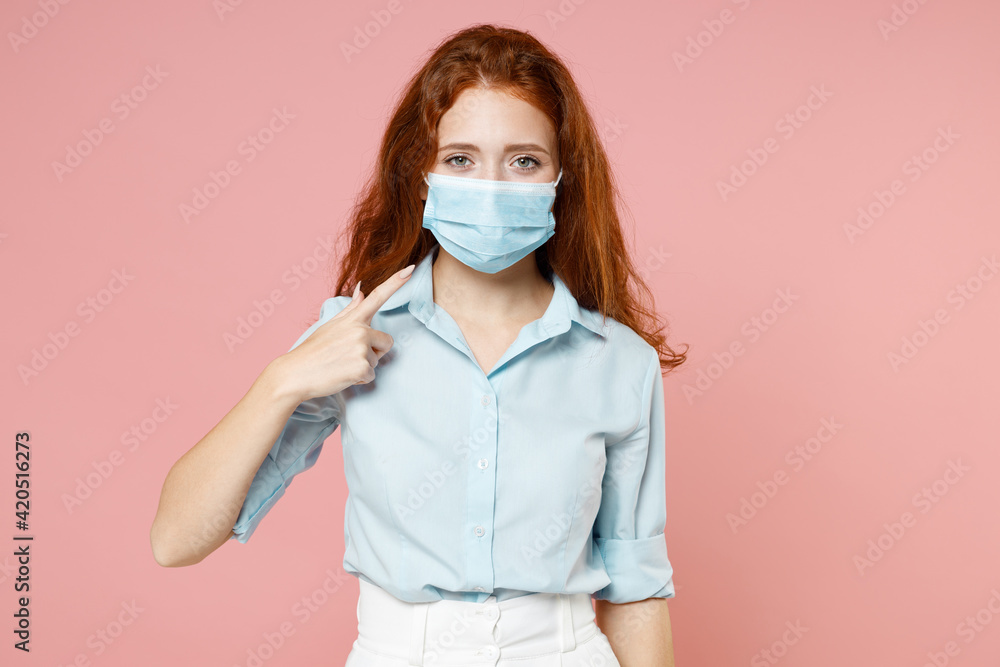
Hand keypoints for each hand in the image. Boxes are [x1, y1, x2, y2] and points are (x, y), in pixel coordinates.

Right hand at [277, 264, 414, 402]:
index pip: (377, 296)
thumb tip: (362, 290)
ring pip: (377, 361)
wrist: (296, 373)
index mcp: (353, 319)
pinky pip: (370, 376)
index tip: (411, 268)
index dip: (396, 282)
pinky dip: (358, 379)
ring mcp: (361, 348)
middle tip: (348, 356)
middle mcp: (360, 330)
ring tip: (341, 365)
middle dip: (374, 352)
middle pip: (387, 342)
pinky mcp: (361, 367)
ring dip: (362, 367)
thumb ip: (351, 309)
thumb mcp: (331, 325)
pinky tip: (342, 375)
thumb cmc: (313, 350)